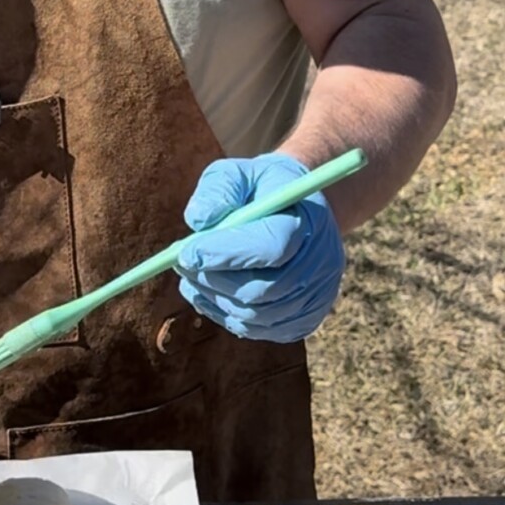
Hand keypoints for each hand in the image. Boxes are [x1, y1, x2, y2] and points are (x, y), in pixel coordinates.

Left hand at [176, 153, 344, 342]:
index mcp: (310, 220)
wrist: (299, 209)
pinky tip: (209, 294)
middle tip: (182, 266)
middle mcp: (322, 262)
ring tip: (192, 277)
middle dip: (214, 280)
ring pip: (257, 315)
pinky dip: (227, 316)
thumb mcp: (239, 174)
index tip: (185, 253)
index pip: (270, 247)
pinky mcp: (306, 319)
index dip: (225, 254)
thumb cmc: (262, 189)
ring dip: (216, 299)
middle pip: (262, 290)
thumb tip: (198, 222)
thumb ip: (218, 190)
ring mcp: (318, 295)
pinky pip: (261, 330)